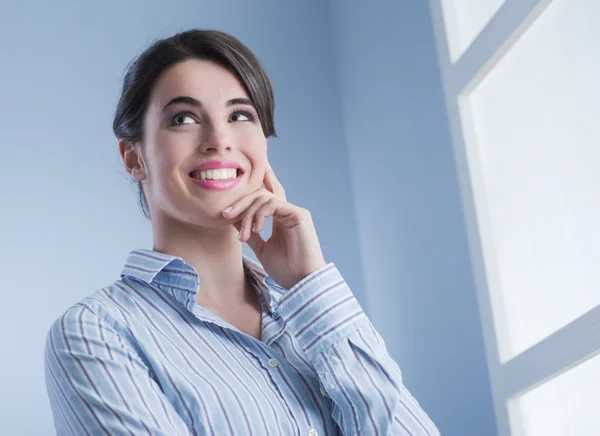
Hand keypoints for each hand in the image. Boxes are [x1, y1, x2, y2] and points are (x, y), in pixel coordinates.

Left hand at [222, 161, 326, 289]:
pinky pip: (273, 204)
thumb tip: (232, 219)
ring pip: (264, 197)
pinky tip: (255, 230)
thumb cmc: (285, 269)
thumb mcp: (261, 248)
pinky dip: (260, 214)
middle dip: (240, 201)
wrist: (301, 282)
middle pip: (260, 193)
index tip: (241, 177)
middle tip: (225, 214)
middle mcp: (288, 211)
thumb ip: (250, 231)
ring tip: (242, 236)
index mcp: (280, 218)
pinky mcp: (299, 214)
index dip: (256, 182)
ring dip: (247, 214)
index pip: (267, 195)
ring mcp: (294, 211)